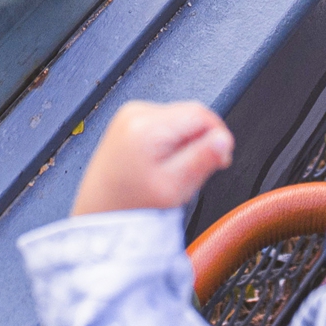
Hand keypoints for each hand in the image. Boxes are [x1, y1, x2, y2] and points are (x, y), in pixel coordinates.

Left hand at [71, 101, 232, 216]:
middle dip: (199, 141)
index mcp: (146, 126)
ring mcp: (129, 115)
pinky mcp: (128, 120)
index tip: (219, 160)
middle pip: (190, 115)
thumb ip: (202, 159)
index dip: (218, 137)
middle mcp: (135, 113)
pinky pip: (163, 123)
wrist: (100, 212)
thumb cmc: (131, 205)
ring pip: (178, 119)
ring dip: (184, 142)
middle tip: (190, 172)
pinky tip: (160, 164)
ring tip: (171, 170)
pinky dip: (169, 142)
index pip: (201, 114)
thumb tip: (224, 138)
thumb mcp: (175, 187)